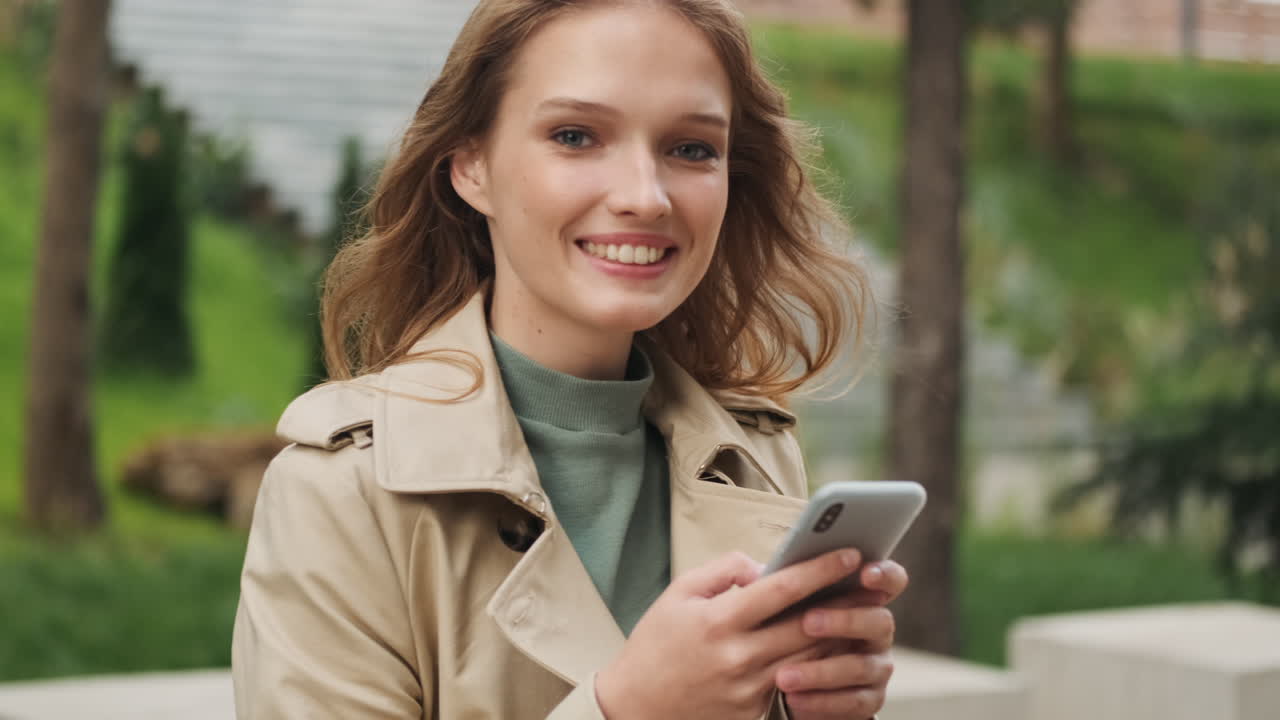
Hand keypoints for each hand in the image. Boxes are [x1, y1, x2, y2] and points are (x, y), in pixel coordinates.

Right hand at [595, 548, 862, 719]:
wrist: (635, 710)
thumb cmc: (655, 646)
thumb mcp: (678, 595)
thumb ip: (723, 571)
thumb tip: (763, 566)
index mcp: (718, 621)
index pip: (782, 589)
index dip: (820, 569)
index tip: (849, 552)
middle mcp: (738, 657)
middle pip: (808, 625)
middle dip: (845, 601)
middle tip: (873, 581)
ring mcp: (748, 689)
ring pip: (809, 656)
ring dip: (838, 632)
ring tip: (861, 609)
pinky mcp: (753, 712)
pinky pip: (793, 681)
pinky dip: (815, 661)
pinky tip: (831, 644)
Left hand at [775, 560, 908, 719]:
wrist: (790, 684)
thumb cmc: (786, 632)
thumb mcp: (786, 606)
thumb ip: (783, 584)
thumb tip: (758, 574)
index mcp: (863, 599)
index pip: (890, 580)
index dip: (884, 573)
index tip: (862, 571)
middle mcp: (876, 631)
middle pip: (880, 621)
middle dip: (845, 620)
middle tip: (807, 622)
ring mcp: (876, 667)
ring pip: (860, 666)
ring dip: (822, 671)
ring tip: (784, 676)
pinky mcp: (869, 700)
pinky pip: (853, 702)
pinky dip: (822, 701)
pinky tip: (794, 699)